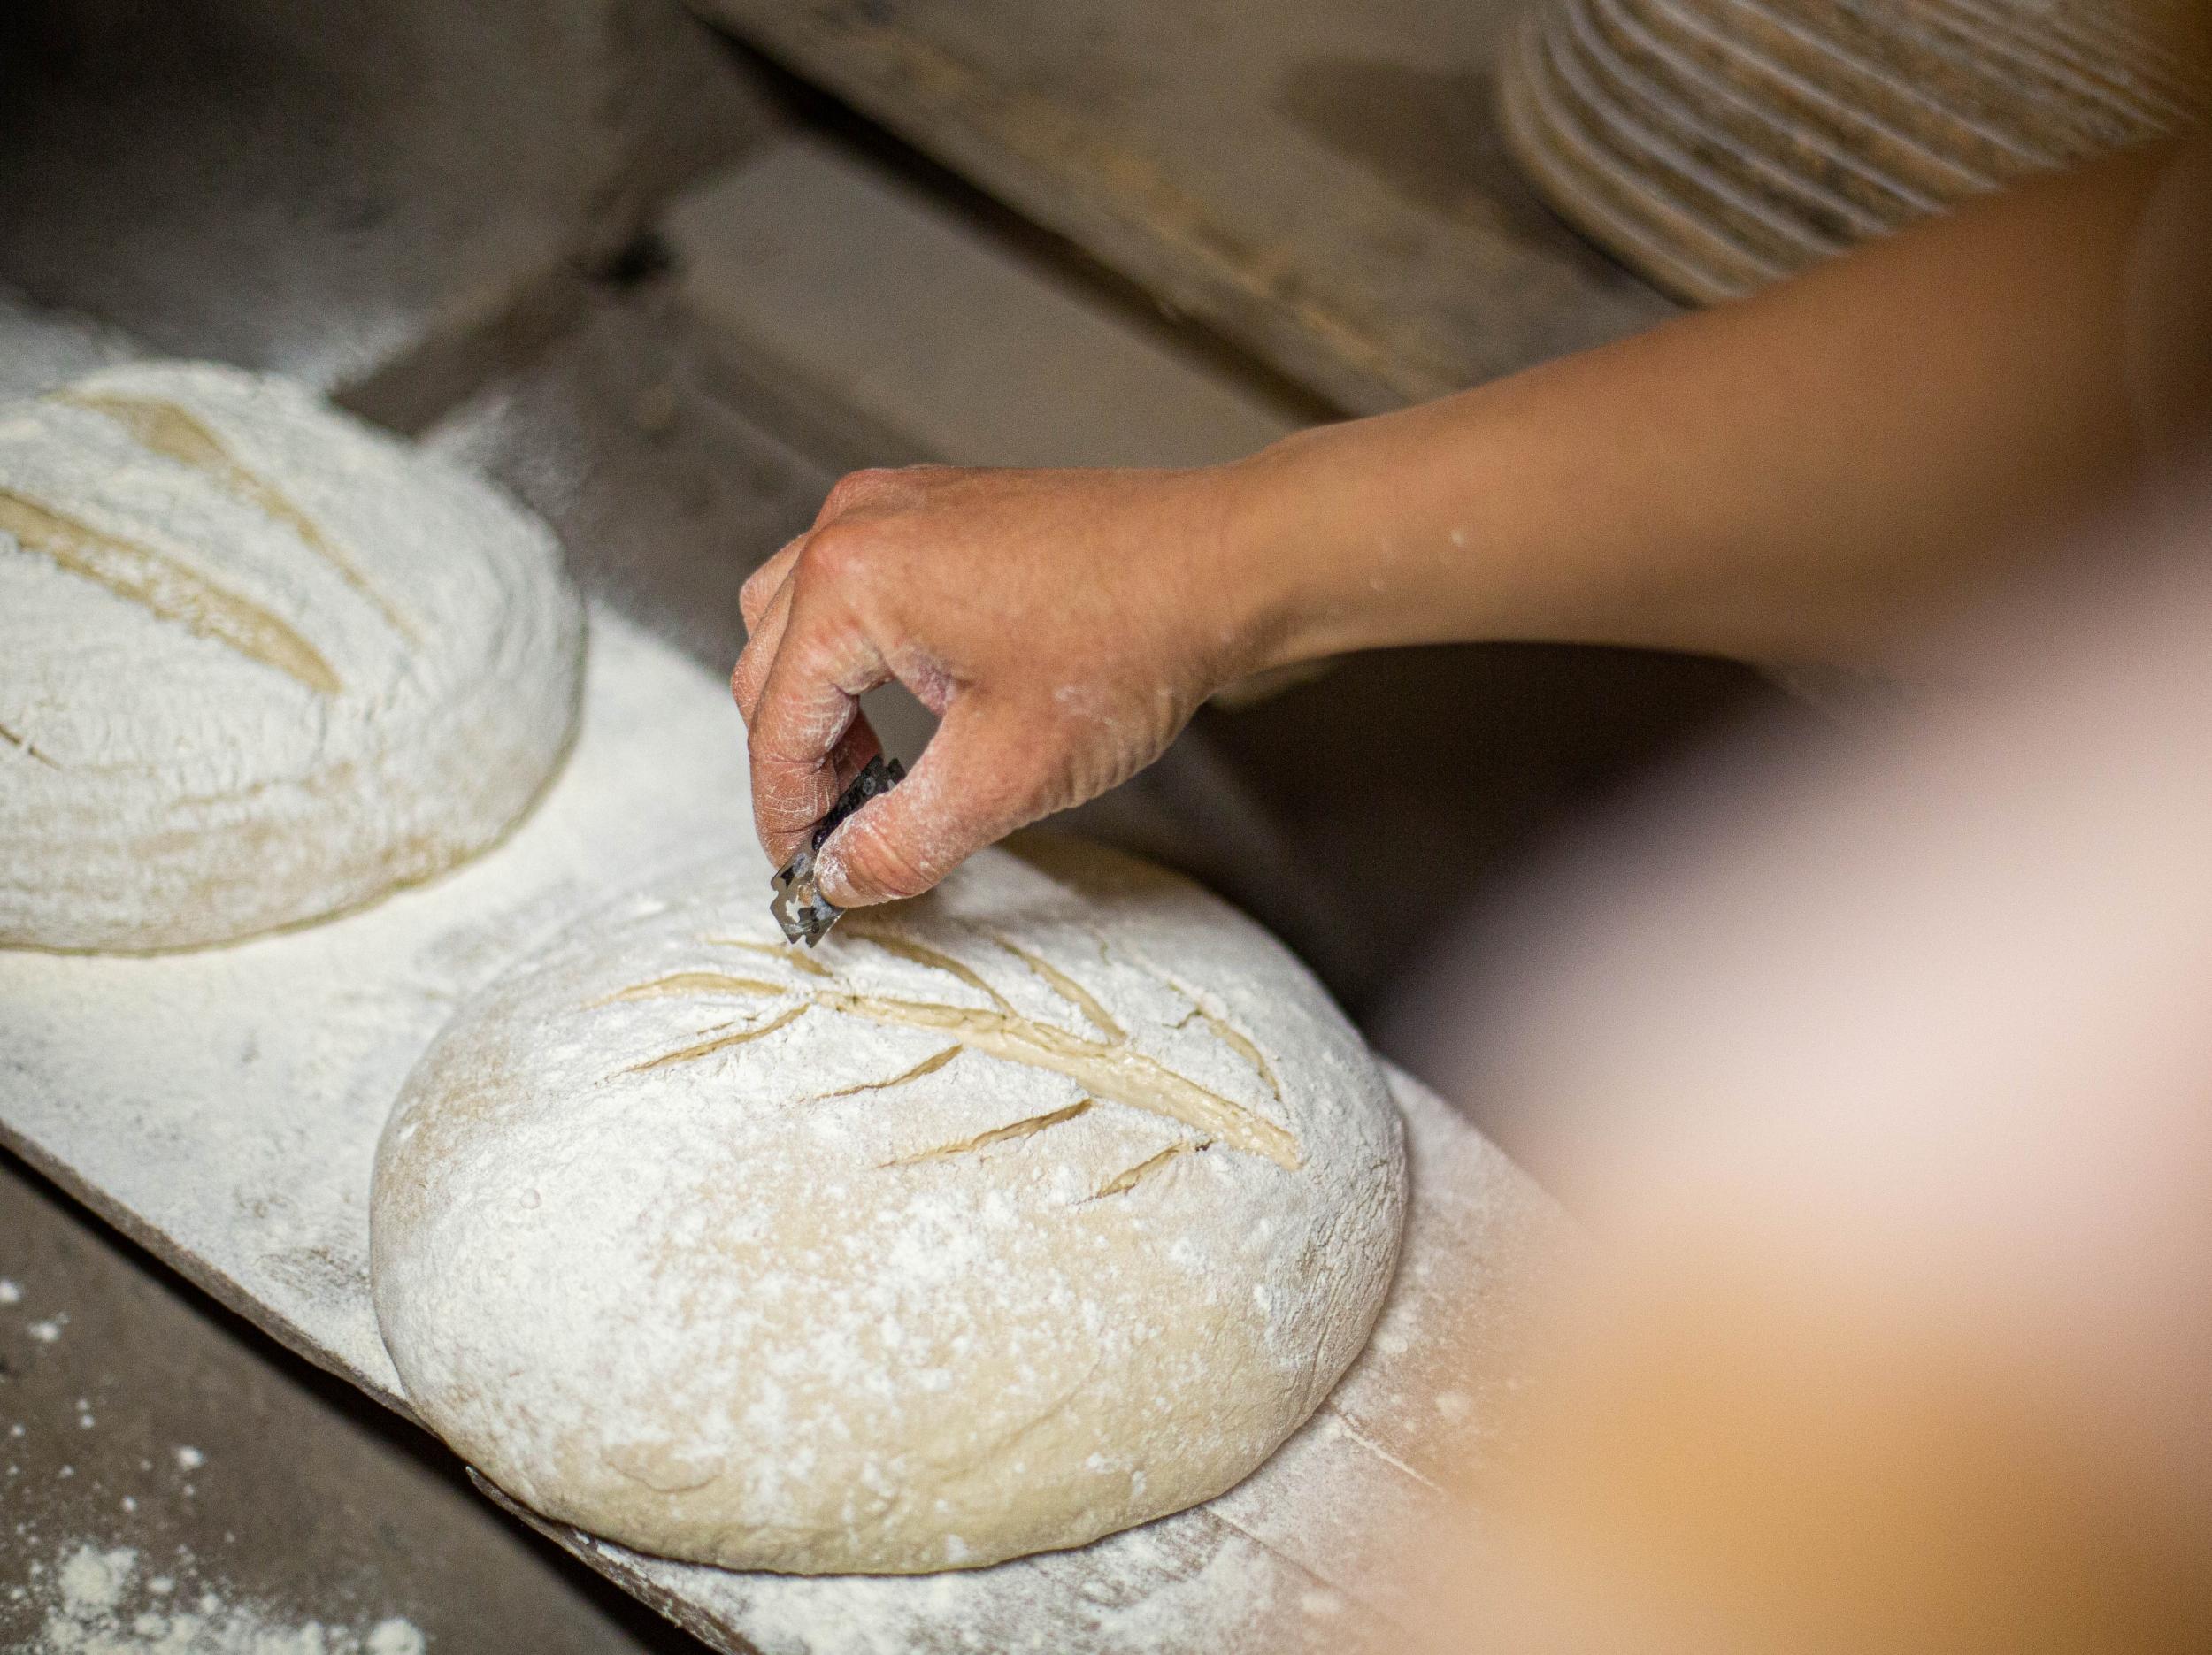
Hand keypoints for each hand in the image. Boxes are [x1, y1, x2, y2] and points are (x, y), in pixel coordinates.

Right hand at [732, 462, 1276, 905]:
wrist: (1224, 565)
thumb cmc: (1131, 643)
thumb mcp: (1006, 775)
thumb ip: (904, 840)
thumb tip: (841, 877)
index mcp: (852, 582)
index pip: (775, 722)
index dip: (783, 814)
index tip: (802, 873)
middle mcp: (856, 524)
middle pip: (770, 666)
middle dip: (795, 762)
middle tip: (837, 838)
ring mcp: (896, 504)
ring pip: (798, 621)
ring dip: (817, 704)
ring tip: (871, 778)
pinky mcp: (936, 505)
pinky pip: (853, 585)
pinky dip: (856, 655)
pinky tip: (909, 709)